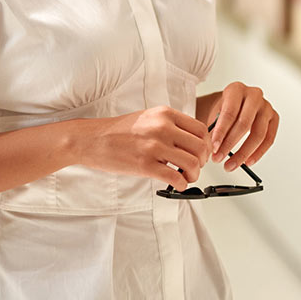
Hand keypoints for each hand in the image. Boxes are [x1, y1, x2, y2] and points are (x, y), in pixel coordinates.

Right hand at [79, 106, 211, 191]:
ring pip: (192, 163)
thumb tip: (192, 141)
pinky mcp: (146, 165)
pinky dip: (181, 185)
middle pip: (200, 147)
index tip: (201, 153)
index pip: (201, 129)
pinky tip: (175, 185)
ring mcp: (154, 146)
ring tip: (185, 178)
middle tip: (194, 168)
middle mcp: (163, 127)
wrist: (94, 139)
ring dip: (194, 175)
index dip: (206, 145)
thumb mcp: (148, 117)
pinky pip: (175, 178)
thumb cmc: (120, 131)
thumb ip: (170, 125)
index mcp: (165, 114)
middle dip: (202, 162)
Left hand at [206, 82, 278, 170]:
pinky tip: (248, 161)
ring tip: (231, 164)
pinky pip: (269, 139)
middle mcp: (254, 95)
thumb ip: (215, 128)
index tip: (214, 147)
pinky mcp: (274, 117)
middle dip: (230, 144)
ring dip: (244, 153)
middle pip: (244, 123)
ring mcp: (266, 106)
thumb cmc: (224, 108)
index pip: (229, 113)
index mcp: (236, 89)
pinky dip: (258, 153)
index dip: (221, 132)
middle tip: (219, 158)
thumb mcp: (215, 112)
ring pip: (258, 134)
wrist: (234, 103)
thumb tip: (214, 148)